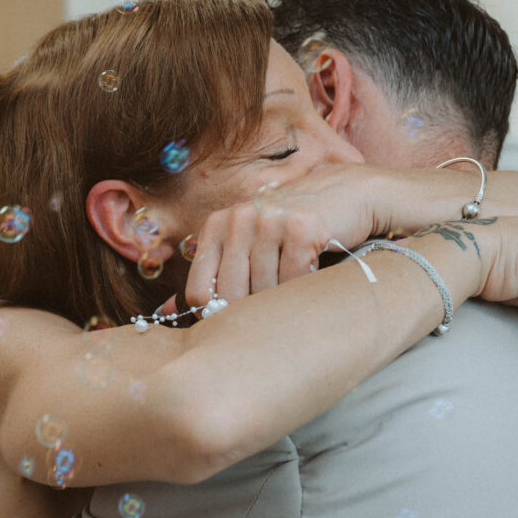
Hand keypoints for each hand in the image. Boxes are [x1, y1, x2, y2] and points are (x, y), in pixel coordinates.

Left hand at [180, 166, 381, 309]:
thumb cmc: (296, 229)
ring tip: (296, 293)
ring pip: (264, 291)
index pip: (199, 292)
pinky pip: (294, 282)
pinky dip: (305, 290)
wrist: (350, 195)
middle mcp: (238, 218)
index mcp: (217, 224)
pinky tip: (314, 276)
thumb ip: (212, 276)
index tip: (239, 322)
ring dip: (283, 302)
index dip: (217, 315)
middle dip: (253, 313)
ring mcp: (269, 221)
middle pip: (229, 295)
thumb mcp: (249, 246)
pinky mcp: (302, 227)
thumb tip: (166, 312)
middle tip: (273, 316)